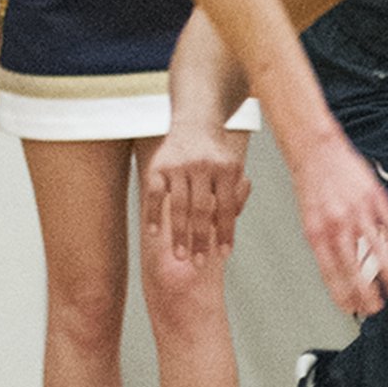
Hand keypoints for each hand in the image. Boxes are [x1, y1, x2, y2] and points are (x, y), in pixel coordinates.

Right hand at [145, 125, 250, 261]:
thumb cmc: (217, 157)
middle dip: (200, 238)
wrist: (195, 122)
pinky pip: (154, 194)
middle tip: (198, 263)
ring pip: (178, 206)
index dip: (226, 232)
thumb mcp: (233, 171)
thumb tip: (226, 232)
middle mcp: (202, 166)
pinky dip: (153, 214)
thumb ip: (234, 199)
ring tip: (180, 256)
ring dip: (179, 234)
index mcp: (226, 169)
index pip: (226, 207)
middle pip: (201, 210)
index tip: (223, 255)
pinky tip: (154, 234)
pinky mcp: (158, 166)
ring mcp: (178, 165)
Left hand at [288, 134, 387, 316]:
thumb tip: (337, 269)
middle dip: (368, 293)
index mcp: (318, 234)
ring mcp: (358, 212)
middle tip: (377, 306)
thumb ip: (324, 244)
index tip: (352, 308)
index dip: (343, 295)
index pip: (332, 274)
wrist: (316, 151)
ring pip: (378, 251)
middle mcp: (338, 226)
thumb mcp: (309, 219)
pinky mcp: (375, 198)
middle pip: (357, 269)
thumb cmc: (312, 185)